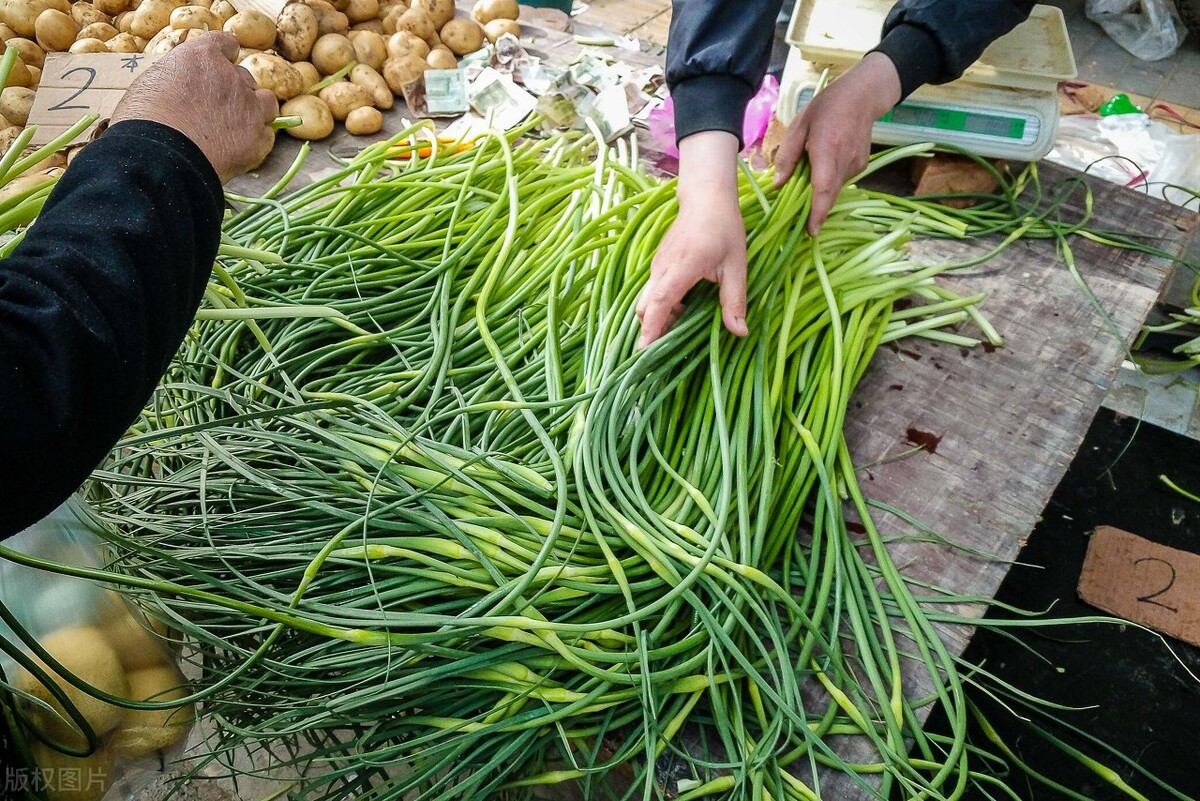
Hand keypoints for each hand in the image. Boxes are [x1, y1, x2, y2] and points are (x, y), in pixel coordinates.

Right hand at [111, 32, 277, 183]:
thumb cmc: (145, 119)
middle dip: (233, 90)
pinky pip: (267, 134)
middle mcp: (232, 76)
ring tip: (236, 126)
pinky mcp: (258, 137)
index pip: (226, 44)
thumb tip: (186, 84)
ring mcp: (249, 107)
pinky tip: (238, 149)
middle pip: (243, 77)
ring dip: (255, 110)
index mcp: (204, 55)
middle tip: (215, 109)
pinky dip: (256, 139)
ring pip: (266, 101)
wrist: (160, 155)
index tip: (216, 69)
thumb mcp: (154, 81)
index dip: (222, 57)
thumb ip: (180, 76)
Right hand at [636, 131, 747, 347]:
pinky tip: (682, 313)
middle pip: (644, 308)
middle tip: (664, 354)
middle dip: (651, 331)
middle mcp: (662, 270)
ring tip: (676, 336)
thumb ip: (734, 301)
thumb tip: (739, 332)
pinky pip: (653, 292)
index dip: (651, 329)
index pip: (658, 304)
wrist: (706, 198)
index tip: (644, 352)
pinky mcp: (659, 265)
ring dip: (658, 319)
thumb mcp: (736, 267)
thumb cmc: (724, 229)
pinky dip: (661, 307)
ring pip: (647, 301)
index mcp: (681, 270)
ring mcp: (657, 267)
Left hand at [774, 52, 901, 234]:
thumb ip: (787, 155)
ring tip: (811, 170)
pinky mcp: (861, 166)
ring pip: (835, 188)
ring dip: (821, 189)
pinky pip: (842, 180)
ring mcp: (856, 165)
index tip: (812, 231)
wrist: (862, 96)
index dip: (817, 213)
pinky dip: (830, 179)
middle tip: (799, 214)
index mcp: (827, 152)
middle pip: (829, 195)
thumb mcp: (799, 126)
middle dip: (815, 208)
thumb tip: (778, 184)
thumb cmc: (826, 107)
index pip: (823, 190)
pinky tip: (826, 162)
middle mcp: (844, 163)